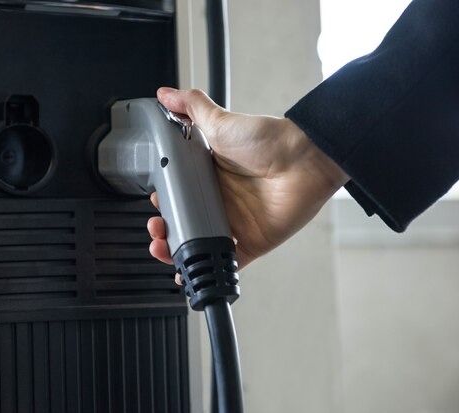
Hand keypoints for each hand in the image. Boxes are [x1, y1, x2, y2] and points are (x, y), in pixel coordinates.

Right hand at [148, 88, 348, 280]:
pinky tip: (189, 272)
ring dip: (179, 250)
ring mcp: (236, 223)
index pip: (180, 195)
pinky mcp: (253, 241)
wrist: (304, 160)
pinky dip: (209, 269)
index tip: (155, 205)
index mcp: (211, 176)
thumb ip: (191, 107)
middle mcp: (222, 201)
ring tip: (163, 249)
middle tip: (156, 229)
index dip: (165, 203)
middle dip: (166, 230)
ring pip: (201, 243)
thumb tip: (166, 95)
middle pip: (187, 222)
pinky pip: (228, 262)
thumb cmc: (269, 140)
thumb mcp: (221, 121)